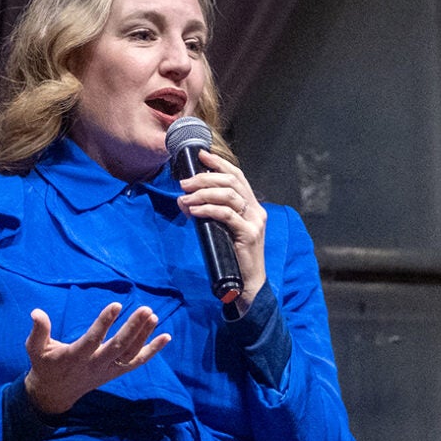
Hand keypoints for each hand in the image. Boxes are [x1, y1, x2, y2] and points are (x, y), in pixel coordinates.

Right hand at [21, 302, 169, 416]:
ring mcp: (108, 370)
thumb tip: (36, 312)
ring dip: (144, 335)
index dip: (104, 323)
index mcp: (76, 357)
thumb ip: (38, 331)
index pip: (93, 339)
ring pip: (130, 354)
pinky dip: (152, 350)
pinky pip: (137, 362)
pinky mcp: (116, 372)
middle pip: (118, 347)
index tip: (116, 305)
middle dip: (133, 328)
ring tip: (152, 315)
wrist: (55, 393)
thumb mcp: (35, 349)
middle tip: (145, 309)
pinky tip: (166, 336)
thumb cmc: (45, 365)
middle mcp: (95, 365)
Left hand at [175, 148, 268, 304]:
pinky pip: (226, 215)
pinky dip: (208, 209)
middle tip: (184, 183)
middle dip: (205, 177)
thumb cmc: (232, 257)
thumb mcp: (222, 229)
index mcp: (251, 205)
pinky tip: (194, 211)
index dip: (219, 163)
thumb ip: (212, 213)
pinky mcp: (248, 234)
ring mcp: (254, 221)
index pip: (237, 176)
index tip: (201, 156)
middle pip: (231, 181)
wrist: (247, 284)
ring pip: (229, 195)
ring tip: (185, 198)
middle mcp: (256, 210)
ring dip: (203, 193)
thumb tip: (187, 198)